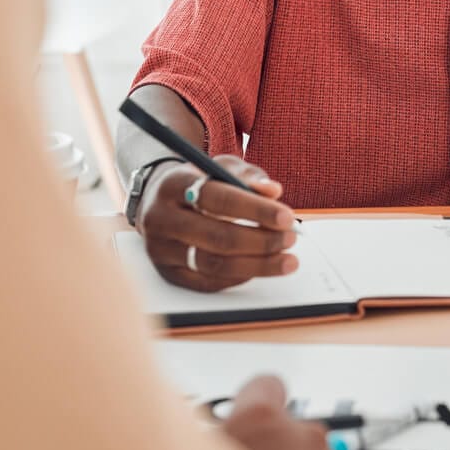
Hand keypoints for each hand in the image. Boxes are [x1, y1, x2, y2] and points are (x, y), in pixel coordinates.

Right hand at [141, 157, 298, 292]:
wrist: (158, 202)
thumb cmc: (199, 183)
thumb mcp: (222, 167)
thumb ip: (249, 176)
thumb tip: (273, 192)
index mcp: (173, 185)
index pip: (217, 198)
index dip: (255, 210)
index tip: (287, 217)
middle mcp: (160, 218)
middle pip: (216, 237)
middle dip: (261, 241)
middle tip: (291, 238)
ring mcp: (160, 250)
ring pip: (213, 265)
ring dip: (257, 265)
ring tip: (287, 260)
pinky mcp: (168, 274)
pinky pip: (208, 282)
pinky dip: (240, 276)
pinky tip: (262, 266)